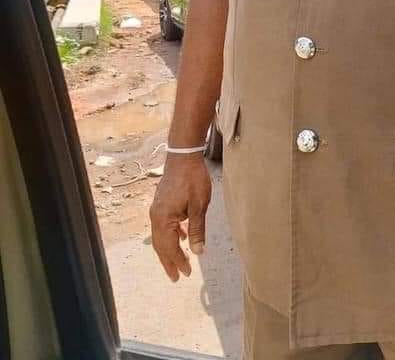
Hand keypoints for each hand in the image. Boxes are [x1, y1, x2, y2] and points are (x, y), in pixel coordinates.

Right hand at [150, 153, 211, 281]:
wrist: (183, 156)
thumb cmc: (193, 179)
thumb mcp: (199, 206)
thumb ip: (197, 230)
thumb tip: (197, 251)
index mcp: (163, 219)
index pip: (170, 247)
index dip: (177, 262)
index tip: (185, 274)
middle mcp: (156, 216)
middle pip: (161, 245)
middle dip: (169, 261)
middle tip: (177, 277)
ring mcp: (156, 209)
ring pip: (161, 236)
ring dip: (170, 250)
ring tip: (180, 261)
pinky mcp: (161, 203)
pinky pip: (163, 225)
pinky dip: (171, 235)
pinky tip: (181, 237)